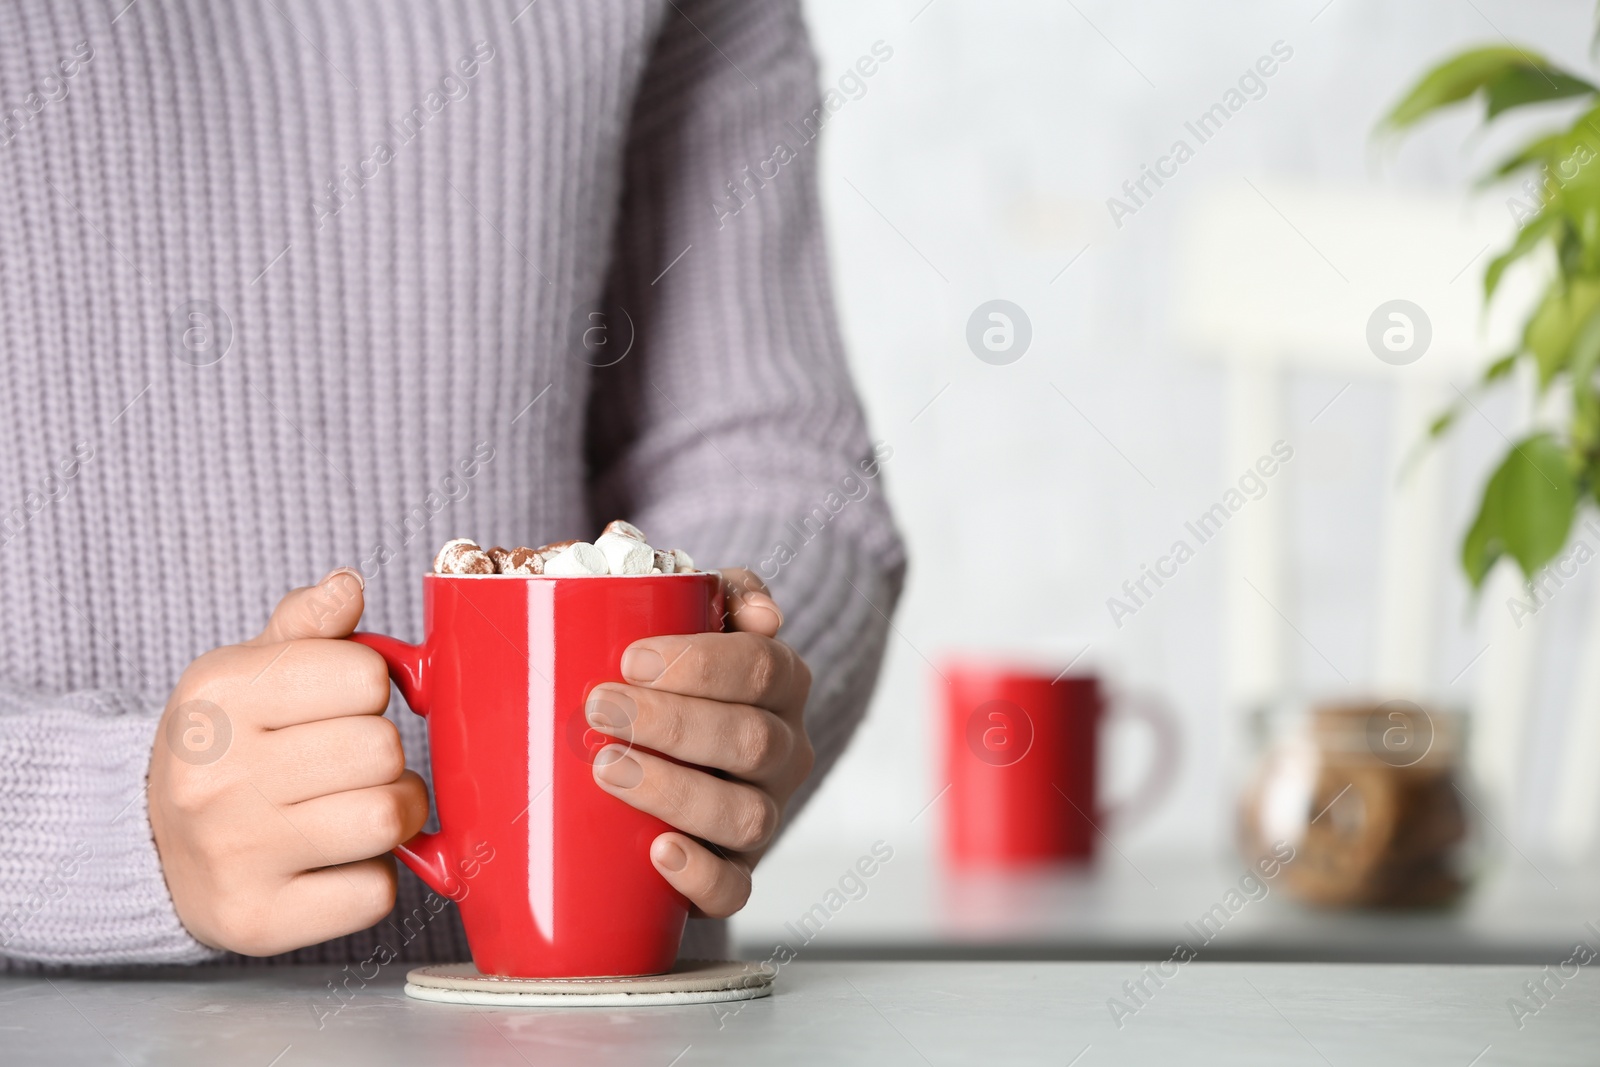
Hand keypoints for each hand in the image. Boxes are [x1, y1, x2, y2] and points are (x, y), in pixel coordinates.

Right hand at [147, 570, 428, 955]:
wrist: (148, 846)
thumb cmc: (225, 746)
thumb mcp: (247, 670)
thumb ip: (307, 625)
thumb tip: (349, 585)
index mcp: (219, 696)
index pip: (367, 676)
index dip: (369, 688)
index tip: (339, 705)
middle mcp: (215, 776)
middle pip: (384, 749)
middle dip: (384, 754)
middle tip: (349, 765)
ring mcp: (234, 855)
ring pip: (390, 818)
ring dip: (392, 814)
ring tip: (353, 808)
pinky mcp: (258, 922)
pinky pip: (374, 894)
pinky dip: (370, 879)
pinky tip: (332, 863)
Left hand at [587, 568, 812, 917]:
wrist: (659, 749)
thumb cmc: (665, 676)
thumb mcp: (689, 620)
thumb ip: (715, 592)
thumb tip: (762, 612)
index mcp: (781, 682)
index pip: (762, 666)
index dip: (700, 665)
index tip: (630, 659)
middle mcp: (785, 749)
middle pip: (752, 741)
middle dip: (671, 724)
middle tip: (599, 709)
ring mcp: (765, 814)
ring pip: (746, 816)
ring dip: (674, 791)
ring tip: (606, 769)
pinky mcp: (736, 870)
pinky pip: (736, 889)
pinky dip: (700, 875)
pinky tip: (658, 852)